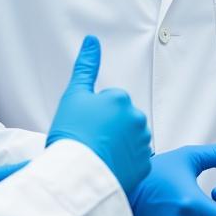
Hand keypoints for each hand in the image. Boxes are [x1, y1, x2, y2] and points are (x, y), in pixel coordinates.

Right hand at [46, 35, 152, 194]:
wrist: (76, 175)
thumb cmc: (71, 135)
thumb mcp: (73, 96)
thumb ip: (86, 66)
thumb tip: (92, 40)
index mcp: (120, 98)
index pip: (108, 102)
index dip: (93, 115)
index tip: (83, 126)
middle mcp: (136, 117)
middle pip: (121, 120)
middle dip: (109, 129)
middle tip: (89, 141)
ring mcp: (142, 143)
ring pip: (129, 140)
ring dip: (118, 146)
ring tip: (98, 156)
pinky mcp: (145, 166)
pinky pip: (135, 161)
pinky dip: (124, 164)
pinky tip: (108, 168)